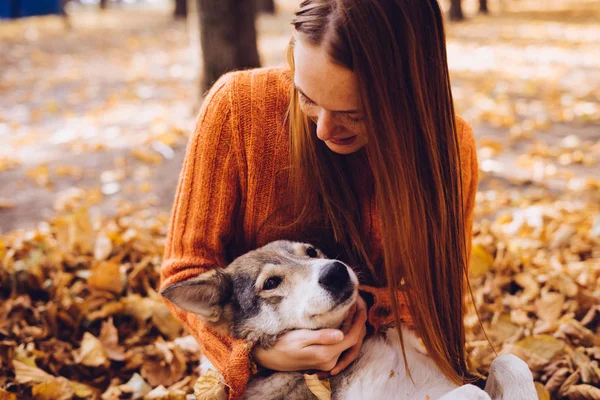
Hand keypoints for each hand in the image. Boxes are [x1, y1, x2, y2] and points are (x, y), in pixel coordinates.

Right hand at [252, 295, 367, 374]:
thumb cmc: (281, 344)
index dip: (358, 320)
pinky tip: (343, 319)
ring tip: (352, 307)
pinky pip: (341, 345)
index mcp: (325, 354)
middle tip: (357, 301)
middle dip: (358, 321)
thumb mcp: (299, 337)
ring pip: (348, 343)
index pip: (352, 337)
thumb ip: (321, 336)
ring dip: (353, 326)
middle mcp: (329, 360)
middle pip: (353, 340)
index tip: (359, 303)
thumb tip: (341, 334)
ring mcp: (327, 361)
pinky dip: (346, 331)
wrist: (267, 357)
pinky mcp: (323, 359)